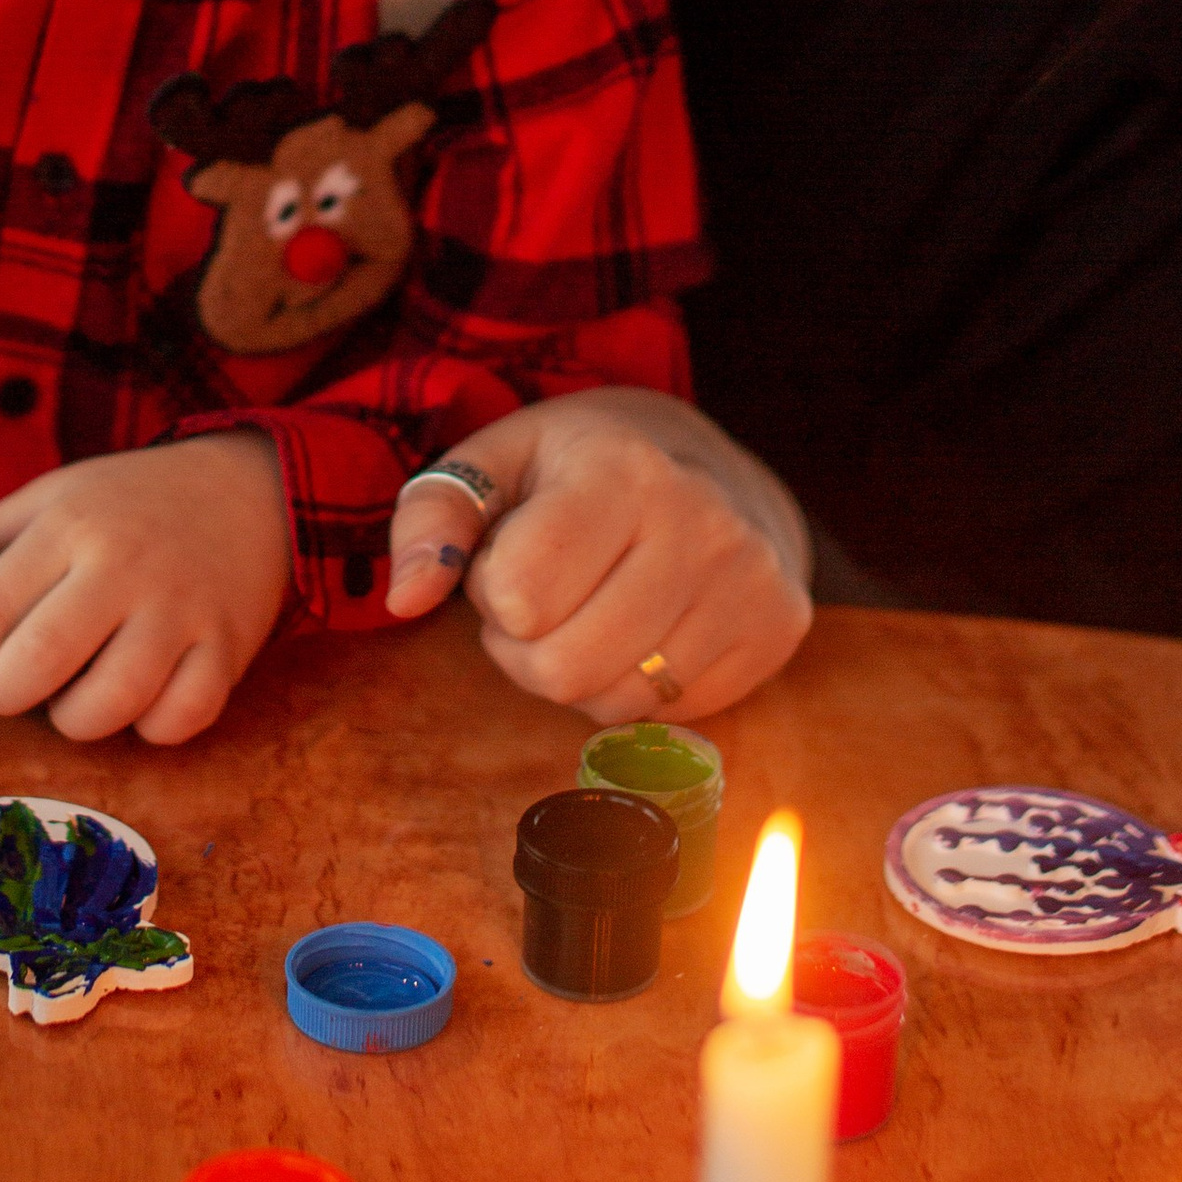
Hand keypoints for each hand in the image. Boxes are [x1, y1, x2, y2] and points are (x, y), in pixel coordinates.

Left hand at [0, 435, 293, 744]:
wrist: (249, 489)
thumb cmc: (130, 502)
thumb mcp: (56, 495)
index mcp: (70, 524)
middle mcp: (124, 566)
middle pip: (40, 661)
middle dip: (3, 695)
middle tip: (7, 691)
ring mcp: (180, 610)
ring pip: (108, 705)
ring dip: (73, 720)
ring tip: (73, 697)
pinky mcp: (227, 650)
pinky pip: (177, 722)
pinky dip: (149, 728)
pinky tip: (140, 702)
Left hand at [381, 389, 811, 721]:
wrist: (712, 465)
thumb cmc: (581, 468)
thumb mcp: (497, 463)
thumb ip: (431, 518)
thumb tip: (403, 598)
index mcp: (622, 469)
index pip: (519, 595)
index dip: (493, 592)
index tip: (512, 556)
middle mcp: (700, 521)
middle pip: (563, 668)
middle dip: (528, 648)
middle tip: (543, 603)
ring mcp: (750, 579)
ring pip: (616, 703)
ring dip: (580, 673)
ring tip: (591, 610)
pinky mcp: (778, 628)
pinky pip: (672, 718)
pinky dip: (637, 688)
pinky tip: (643, 629)